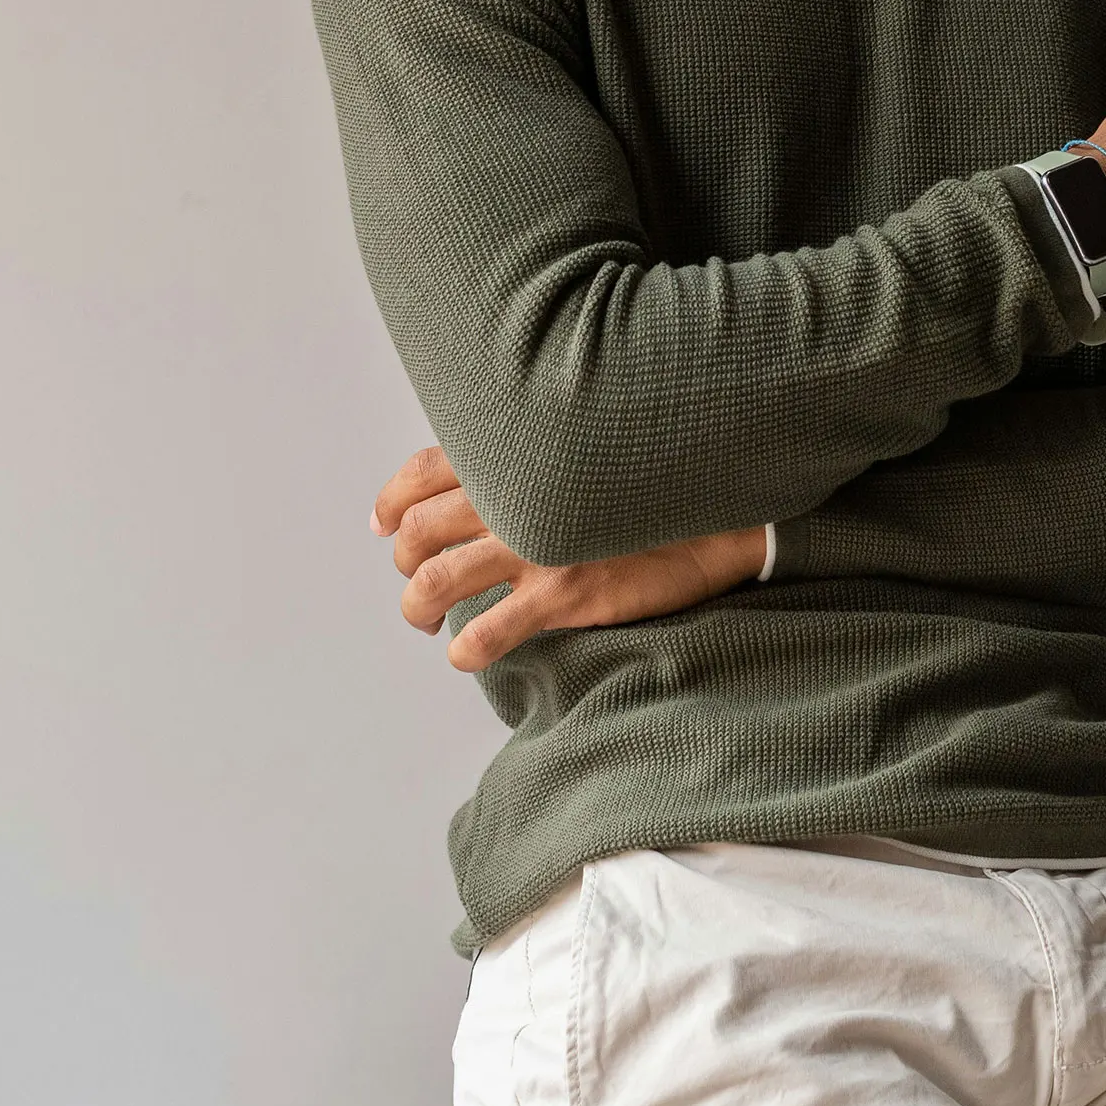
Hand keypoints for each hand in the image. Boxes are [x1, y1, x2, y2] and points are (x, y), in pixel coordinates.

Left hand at [371, 446, 762, 674]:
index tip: (384, 525)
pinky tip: (467, 654)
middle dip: (405, 562)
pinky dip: (463, 650)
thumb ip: (528, 461)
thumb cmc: (651, 483)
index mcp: (514, 452)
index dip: (391, 502)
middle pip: (418, 532)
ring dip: (416, 608)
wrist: (721, 513)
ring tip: (424, 621)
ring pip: (435, 583)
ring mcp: (536, 546)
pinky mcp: (563, 594)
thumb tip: (477, 484)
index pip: (421, 473)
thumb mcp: (583, 451)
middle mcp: (514, 495)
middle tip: (417, 580)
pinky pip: (486, 633)